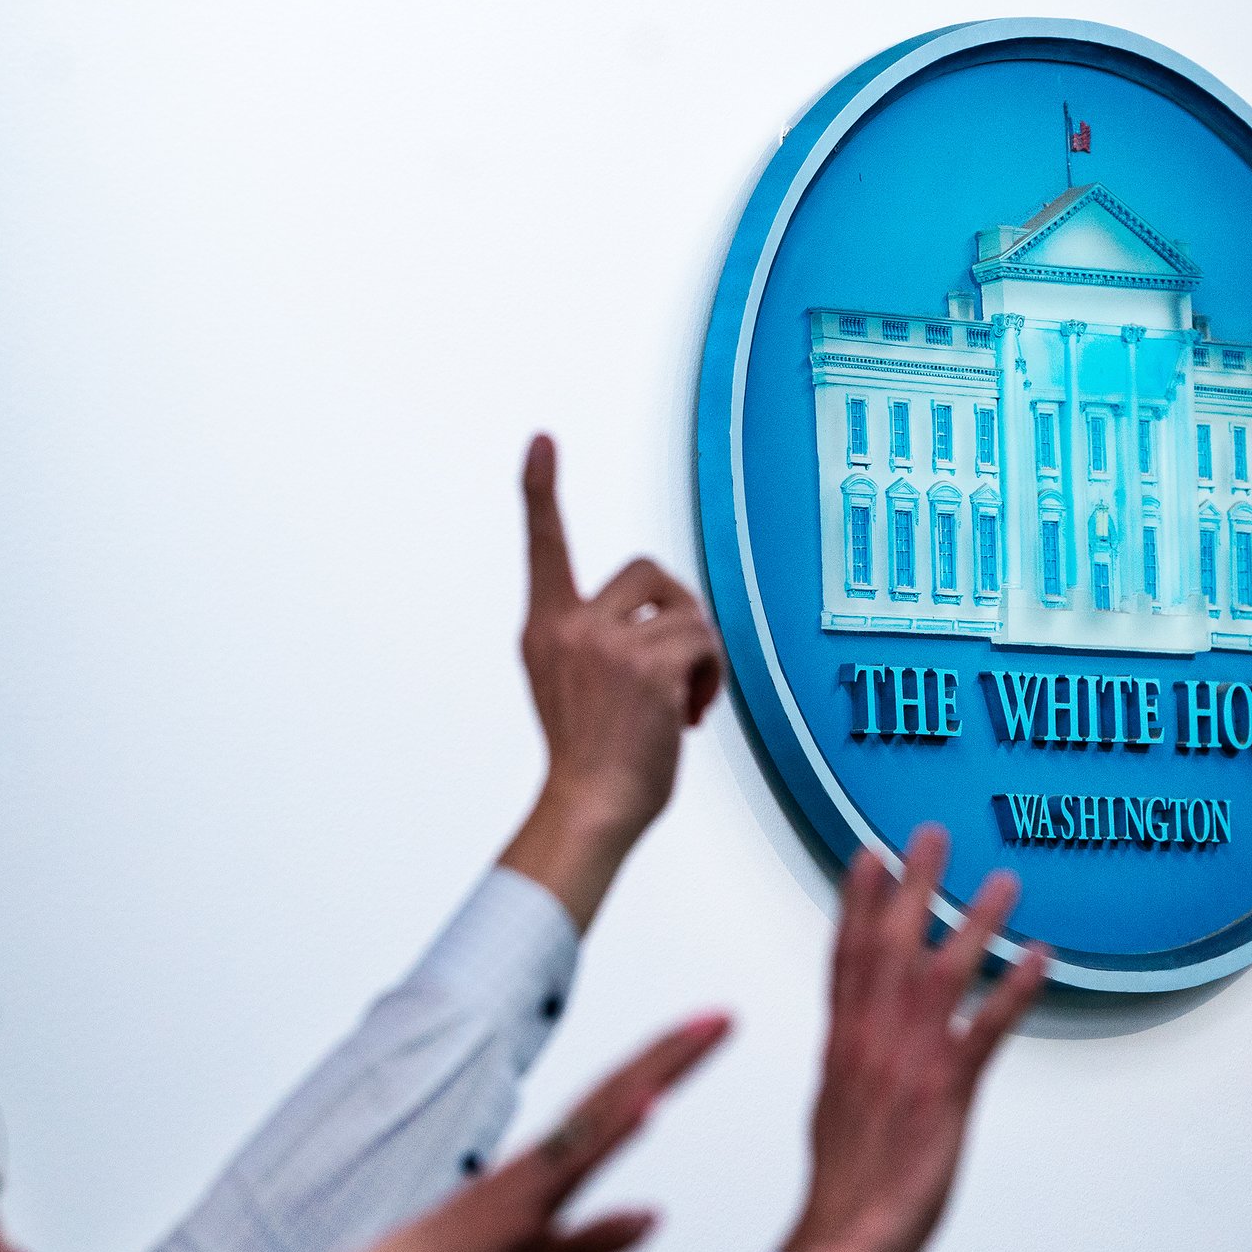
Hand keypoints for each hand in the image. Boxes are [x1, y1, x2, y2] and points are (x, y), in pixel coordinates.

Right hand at [343, 1012, 730, 1251]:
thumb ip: (598, 1238)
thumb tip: (656, 1218)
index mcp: (549, 1167)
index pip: (619, 1103)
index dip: (664, 1067)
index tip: (707, 1035)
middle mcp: (542, 1159)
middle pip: (618, 1091)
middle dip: (672, 1052)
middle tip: (724, 1016)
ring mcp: (528, 1178)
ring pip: (600, 1113)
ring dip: (651, 1072)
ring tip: (697, 1037)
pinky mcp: (514, 1207)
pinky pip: (570, 1164)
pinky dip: (611, 1131)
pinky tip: (648, 1105)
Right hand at [498, 434, 723, 928]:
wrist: (589, 809)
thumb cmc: (592, 759)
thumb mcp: (574, 685)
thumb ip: (600, 641)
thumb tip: (668, 618)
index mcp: (544, 630)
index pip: (543, 547)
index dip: (541, 490)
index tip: (541, 442)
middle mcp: (570, 627)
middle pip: (648, 570)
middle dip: (676, 608)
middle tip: (681, 661)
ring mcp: (608, 645)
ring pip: (686, 611)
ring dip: (699, 654)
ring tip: (684, 701)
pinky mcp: (648, 667)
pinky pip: (705, 645)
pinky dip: (710, 679)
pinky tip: (689, 716)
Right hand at [779, 825, 1048, 1251]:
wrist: (845, 1238)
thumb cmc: (844, 1188)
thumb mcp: (835, 1109)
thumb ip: (852, 1064)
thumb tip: (858, 1043)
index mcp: (841, 1044)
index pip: (846, 955)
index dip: (857, 901)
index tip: (869, 855)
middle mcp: (871, 1039)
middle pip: (890, 942)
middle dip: (913, 883)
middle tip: (932, 834)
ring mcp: (910, 1060)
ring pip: (945, 971)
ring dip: (976, 921)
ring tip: (1004, 880)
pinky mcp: (948, 1092)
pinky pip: (986, 1027)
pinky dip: (1015, 988)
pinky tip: (1040, 957)